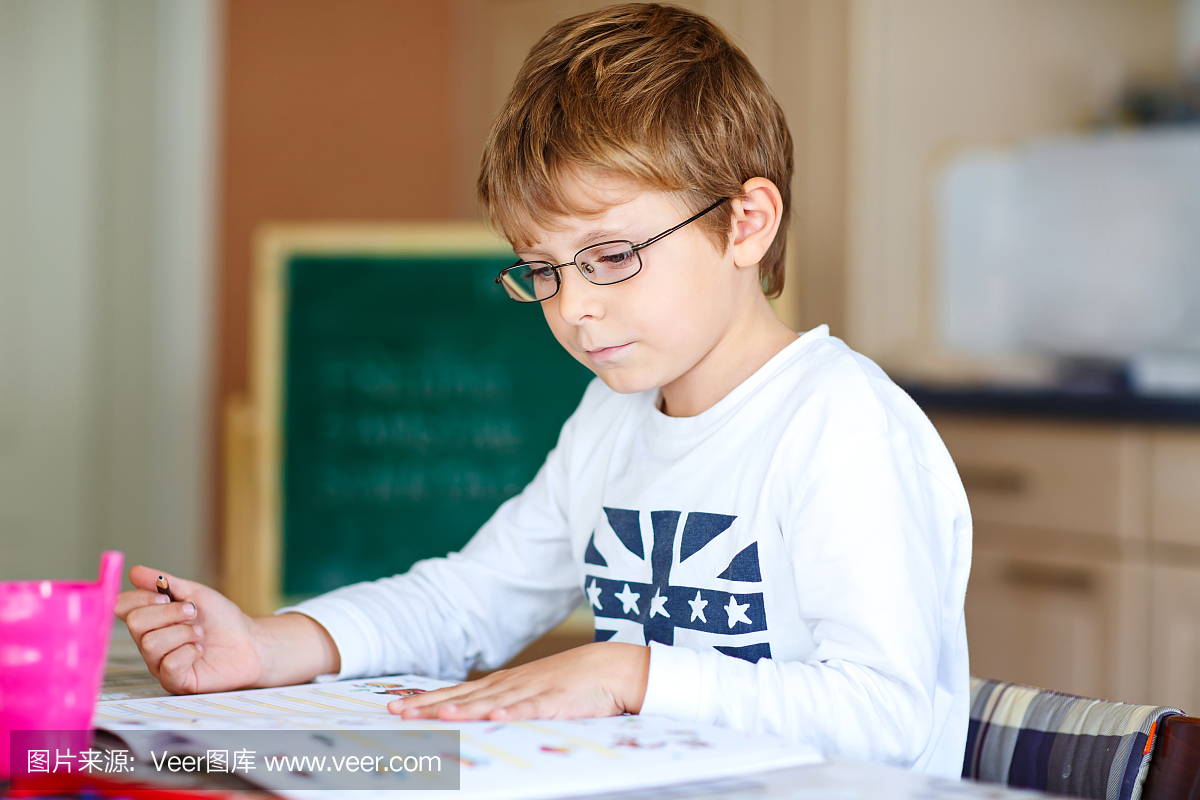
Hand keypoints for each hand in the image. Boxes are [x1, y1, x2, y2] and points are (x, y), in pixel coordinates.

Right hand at [116, 566, 265, 693]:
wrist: (249, 642)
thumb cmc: (222, 620)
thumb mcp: (195, 593)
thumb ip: (165, 582)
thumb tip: (134, 571)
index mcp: (151, 620)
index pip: (121, 606)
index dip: (140, 597)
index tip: (165, 595)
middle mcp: (149, 642)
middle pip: (135, 623)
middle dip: (169, 612)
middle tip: (192, 613)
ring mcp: (159, 663)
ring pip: (151, 644)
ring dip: (183, 632)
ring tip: (200, 634)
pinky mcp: (174, 681)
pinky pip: (169, 665)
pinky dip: (189, 652)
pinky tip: (200, 651)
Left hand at [386, 642, 649, 720]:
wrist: (611, 667)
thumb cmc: (573, 682)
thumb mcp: (532, 691)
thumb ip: (506, 702)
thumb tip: (477, 716)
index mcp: (504, 684)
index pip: (459, 692)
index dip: (427, 700)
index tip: (397, 707)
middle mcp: (512, 685)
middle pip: (465, 696)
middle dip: (430, 704)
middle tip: (397, 712)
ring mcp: (533, 690)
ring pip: (492, 702)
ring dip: (465, 707)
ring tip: (439, 714)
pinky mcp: (556, 699)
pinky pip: (531, 708)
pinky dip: (513, 711)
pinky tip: (495, 716)